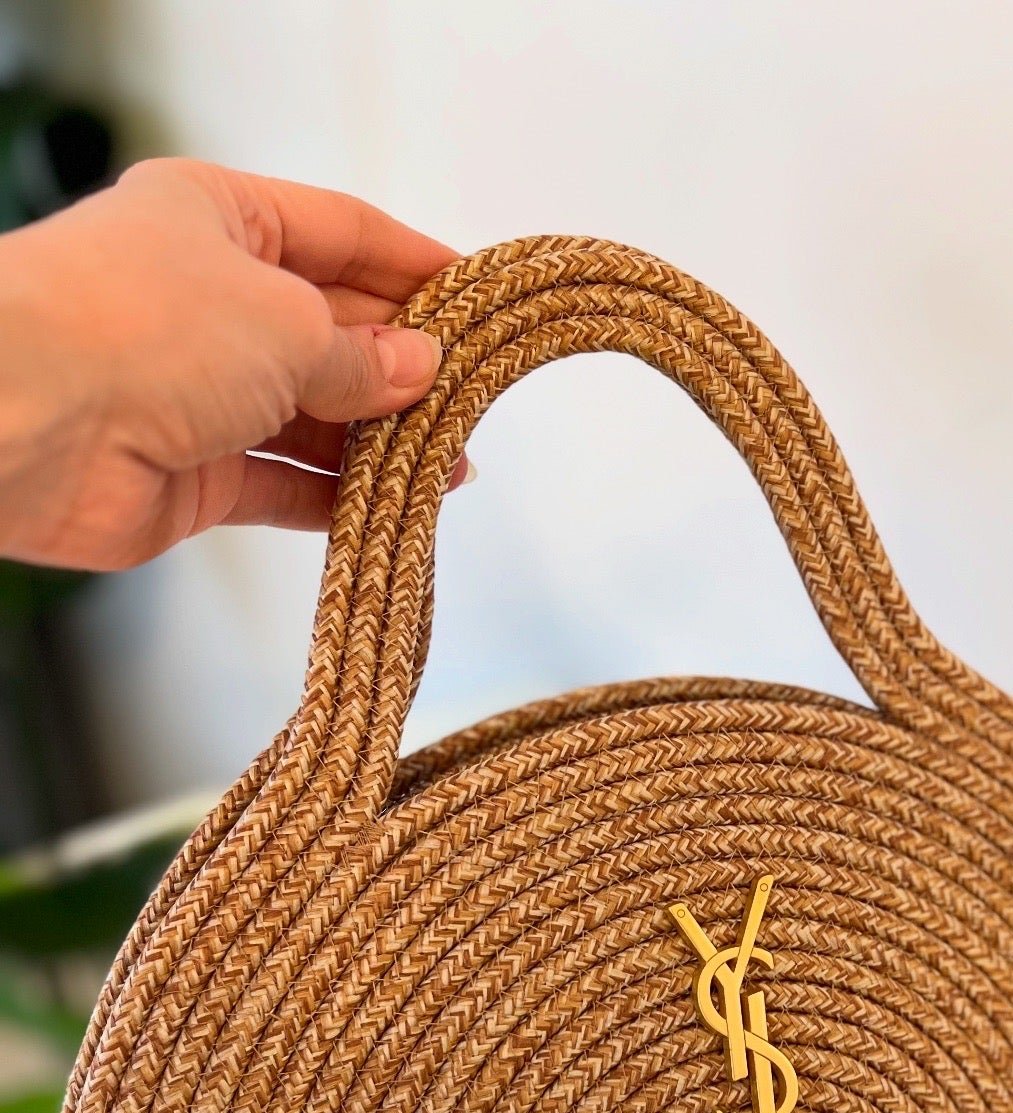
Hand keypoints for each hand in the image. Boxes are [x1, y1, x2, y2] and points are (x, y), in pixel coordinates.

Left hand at [0, 158, 463, 569]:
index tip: (479, 300)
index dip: (415, 266)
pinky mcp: (193, 474)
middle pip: (333, 332)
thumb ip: (362, 356)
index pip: (342, 234)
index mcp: (220, 219)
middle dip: (404, 366)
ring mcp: (199, 392)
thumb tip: (419, 370)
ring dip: (379, 442)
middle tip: (473, 398)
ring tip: (449, 464)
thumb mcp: (287, 321)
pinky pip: (283, 486)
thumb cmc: (138, 326)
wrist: (25, 417)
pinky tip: (390, 505)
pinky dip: (336, 497)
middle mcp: (208, 301)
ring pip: (314, 417)